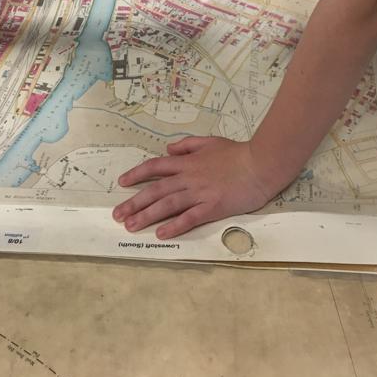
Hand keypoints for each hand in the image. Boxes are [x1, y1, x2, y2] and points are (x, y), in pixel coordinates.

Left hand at [113, 136, 277, 238]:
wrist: (260, 164)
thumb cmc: (237, 153)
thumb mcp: (209, 141)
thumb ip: (187, 145)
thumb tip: (168, 150)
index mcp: (187, 162)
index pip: (155, 167)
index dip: (137, 174)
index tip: (122, 183)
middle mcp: (188, 178)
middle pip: (156, 189)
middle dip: (134, 202)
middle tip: (117, 214)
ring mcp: (199, 193)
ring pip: (167, 205)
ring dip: (147, 215)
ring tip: (131, 225)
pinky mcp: (212, 207)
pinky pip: (190, 218)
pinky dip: (175, 226)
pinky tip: (162, 234)